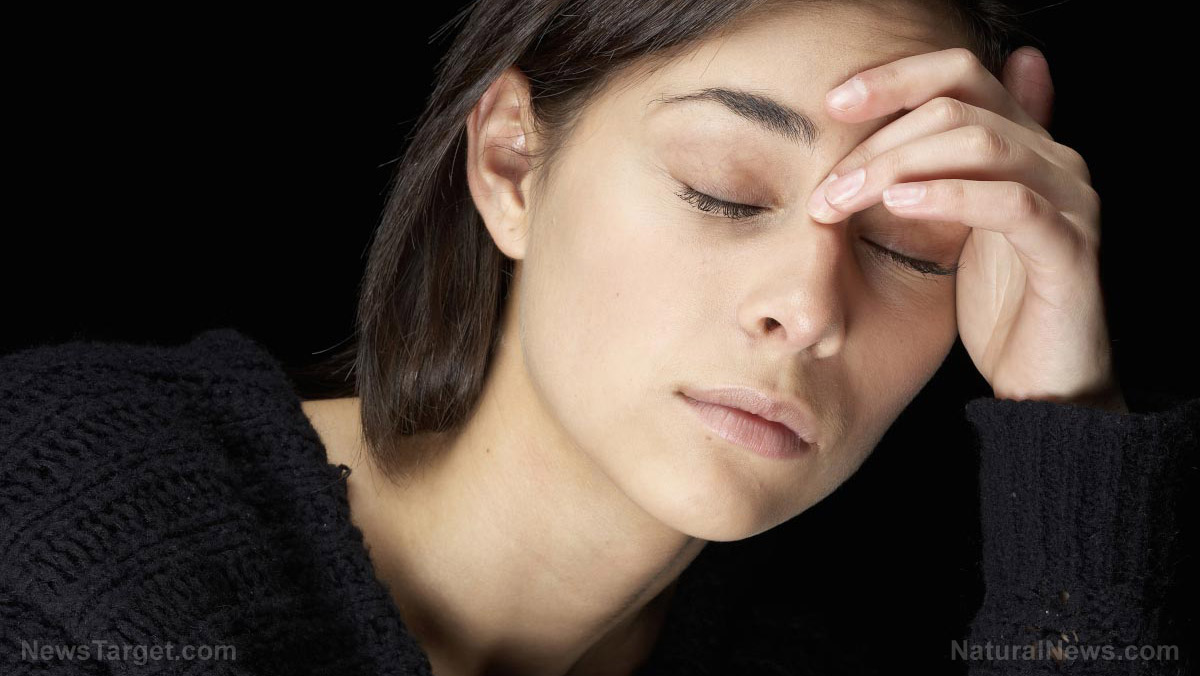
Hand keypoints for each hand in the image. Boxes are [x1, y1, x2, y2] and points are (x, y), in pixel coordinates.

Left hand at [806, 47, 1125, 412]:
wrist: (1043, 385)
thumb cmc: (994, 306)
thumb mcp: (946, 232)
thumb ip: (925, 178)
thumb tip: (874, 134)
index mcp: (1021, 145)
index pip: (959, 73)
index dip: (895, 78)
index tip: (833, 102)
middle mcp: (1052, 159)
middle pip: (959, 106)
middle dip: (879, 140)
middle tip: (826, 187)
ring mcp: (1068, 200)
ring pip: (982, 144)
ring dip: (898, 166)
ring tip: (843, 198)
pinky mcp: (1068, 249)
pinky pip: (1010, 204)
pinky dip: (949, 195)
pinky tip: (899, 204)